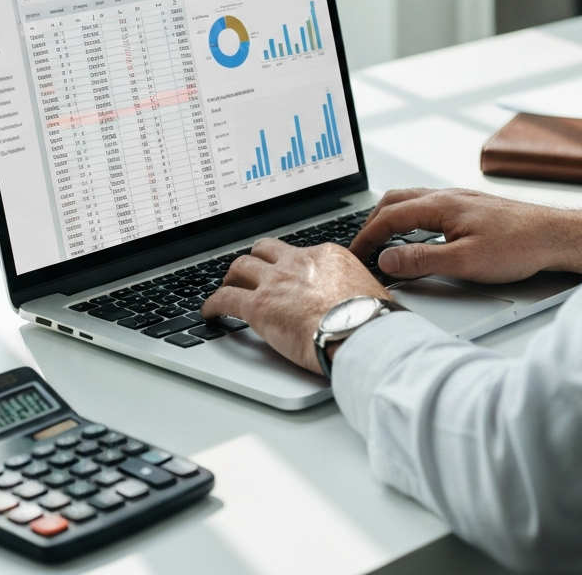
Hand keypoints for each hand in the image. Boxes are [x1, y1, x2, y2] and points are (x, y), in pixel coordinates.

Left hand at [201, 238, 389, 373]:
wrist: (361, 331)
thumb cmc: (372, 318)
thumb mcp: (371, 291)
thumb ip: (358, 290)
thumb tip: (366, 302)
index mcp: (326, 256)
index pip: (299, 253)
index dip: (288, 265)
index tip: (286, 275)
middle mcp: (298, 262)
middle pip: (265, 250)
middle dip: (255, 261)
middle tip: (250, 274)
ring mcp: (276, 282)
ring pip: (241, 267)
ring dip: (232, 278)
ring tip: (228, 288)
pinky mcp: (259, 306)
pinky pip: (225, 298)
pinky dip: (213, 304)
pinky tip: (210, 312)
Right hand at [349, 188, 581, 282]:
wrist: (557, 235)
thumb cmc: (519, 245)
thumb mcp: (465, 262)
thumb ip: (421, 260)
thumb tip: (387, 259)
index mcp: (440, 205)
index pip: (389, 216)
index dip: (366, 236)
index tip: (354, 253)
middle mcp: (447, 196)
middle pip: (395, 201)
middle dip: (372, 223)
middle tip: (361, 246)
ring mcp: (459, 199)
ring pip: (412, 201)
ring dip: (390, 218)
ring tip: (381, 240)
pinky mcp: (470, 208)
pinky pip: (428, 206)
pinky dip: (409, 218)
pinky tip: (416, 234)